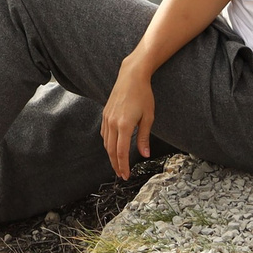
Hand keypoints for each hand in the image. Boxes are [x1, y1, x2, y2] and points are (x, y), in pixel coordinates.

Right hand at [101, 62, 156, 180]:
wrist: (131, 76)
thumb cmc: (143, 95)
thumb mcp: (148, 117)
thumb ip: (144, 137)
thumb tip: (145, 154)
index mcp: (124, 125)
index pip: (121, 152)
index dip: (123, 166)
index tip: (126, 175)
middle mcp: (112, 123)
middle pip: (111, 151)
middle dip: (116, 165)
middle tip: (122, 175)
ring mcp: (107, 118)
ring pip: (106, 143)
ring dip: (111, 156)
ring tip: (118, 164)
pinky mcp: (105, 114)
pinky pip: (104, 134)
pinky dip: (108, 144)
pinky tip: (113, 147)